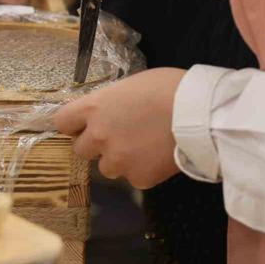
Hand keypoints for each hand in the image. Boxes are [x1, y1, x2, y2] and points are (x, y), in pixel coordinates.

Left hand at [54, 68, 186, 188]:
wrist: (202, 114)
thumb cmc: (170, 88)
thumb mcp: (130, 85)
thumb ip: (110, 103)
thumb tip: (107, 112)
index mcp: (94, 108)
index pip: (62, 122)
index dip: (74, 125)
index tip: (83, 126)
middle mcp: (98, 136)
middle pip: (81, 149)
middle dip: (96, 145)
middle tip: (120, 136)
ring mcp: (117, 159)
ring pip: (106, 167)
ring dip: (119, 160)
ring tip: (143, 147)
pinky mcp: (138, 178)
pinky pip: (133, 177)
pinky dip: (143, 170)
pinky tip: (159, 156)